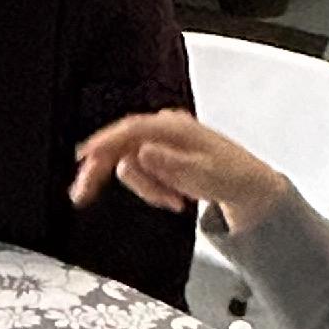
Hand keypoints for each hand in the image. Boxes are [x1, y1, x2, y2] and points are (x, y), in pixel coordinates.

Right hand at [72, 107, 286, 233]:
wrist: (247, 186)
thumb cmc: (230, 176)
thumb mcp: (204, 174)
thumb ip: (172, 164)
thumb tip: (143, 151)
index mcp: (174, 127)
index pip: (131, 129)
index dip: (104, 142)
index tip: (84, 157)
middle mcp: (163, 129)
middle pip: (120, 145)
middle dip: (102, 170)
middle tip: (81, 194)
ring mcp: (160, 143)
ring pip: (129, 165)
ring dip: (146, 189)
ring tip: (174, 202)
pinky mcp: (158, 157)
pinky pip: (139, 173)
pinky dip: (151, 190)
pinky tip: (173, 198)